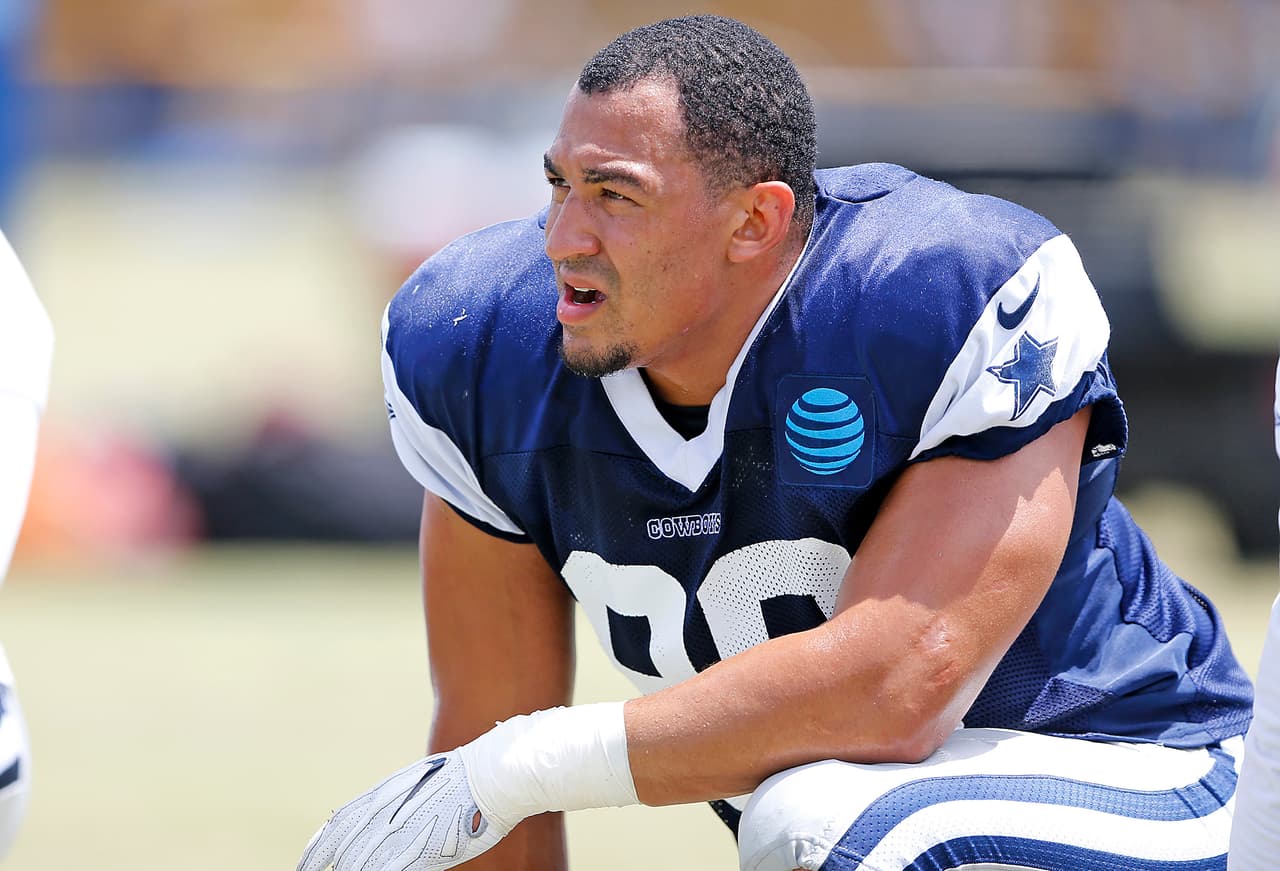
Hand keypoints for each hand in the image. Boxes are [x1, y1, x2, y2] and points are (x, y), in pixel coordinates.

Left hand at [297, 750, 513, 870]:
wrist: (495, 773)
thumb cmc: (469, 778)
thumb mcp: (424, 782)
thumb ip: (401, 802)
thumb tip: (388, 819)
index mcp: (388, 791)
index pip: (340, 821)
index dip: (319, 846)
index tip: (306, 863)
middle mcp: (389, 809)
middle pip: (343, 845)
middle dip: (323, 865)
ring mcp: (404, 829)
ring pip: (359, 861)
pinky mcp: (422, 848)